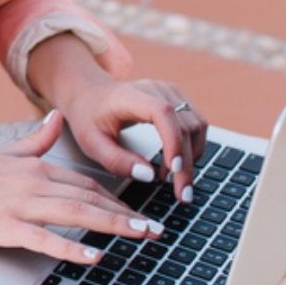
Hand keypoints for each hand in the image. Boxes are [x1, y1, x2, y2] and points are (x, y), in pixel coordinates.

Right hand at [0, 111, 163, 263]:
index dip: (119, 201)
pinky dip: (71, 247)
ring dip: (114, 225)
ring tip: (142, 237)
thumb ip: (37, 139)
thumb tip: (58, 116)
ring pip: (76, 214)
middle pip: (90, 199)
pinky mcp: (4, 226)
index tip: (142, 214)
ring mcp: (19, 204)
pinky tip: (93, 256)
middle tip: (158, 230)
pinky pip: (44, 237)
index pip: (87, 185)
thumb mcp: (6, 152)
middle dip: (128, 215)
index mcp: (37, 167)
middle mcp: (34, 182)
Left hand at [58, 77, 207, 202]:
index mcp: (129, 96)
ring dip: (193, 157)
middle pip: (184, 124)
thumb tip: (149, 176)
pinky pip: (197, 124)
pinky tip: (177, 164)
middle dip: (186, 163)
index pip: (162, 112)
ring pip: (197, 126)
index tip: (173, 170)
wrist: (88, 93)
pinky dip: (193, 147)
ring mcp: (169, 91)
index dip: (173, 141)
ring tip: (176, 181)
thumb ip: (117, 160)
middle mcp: (154, 89)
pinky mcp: (177, 99)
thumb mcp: (91, 143)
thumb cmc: (88, 116)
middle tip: (182, 194)